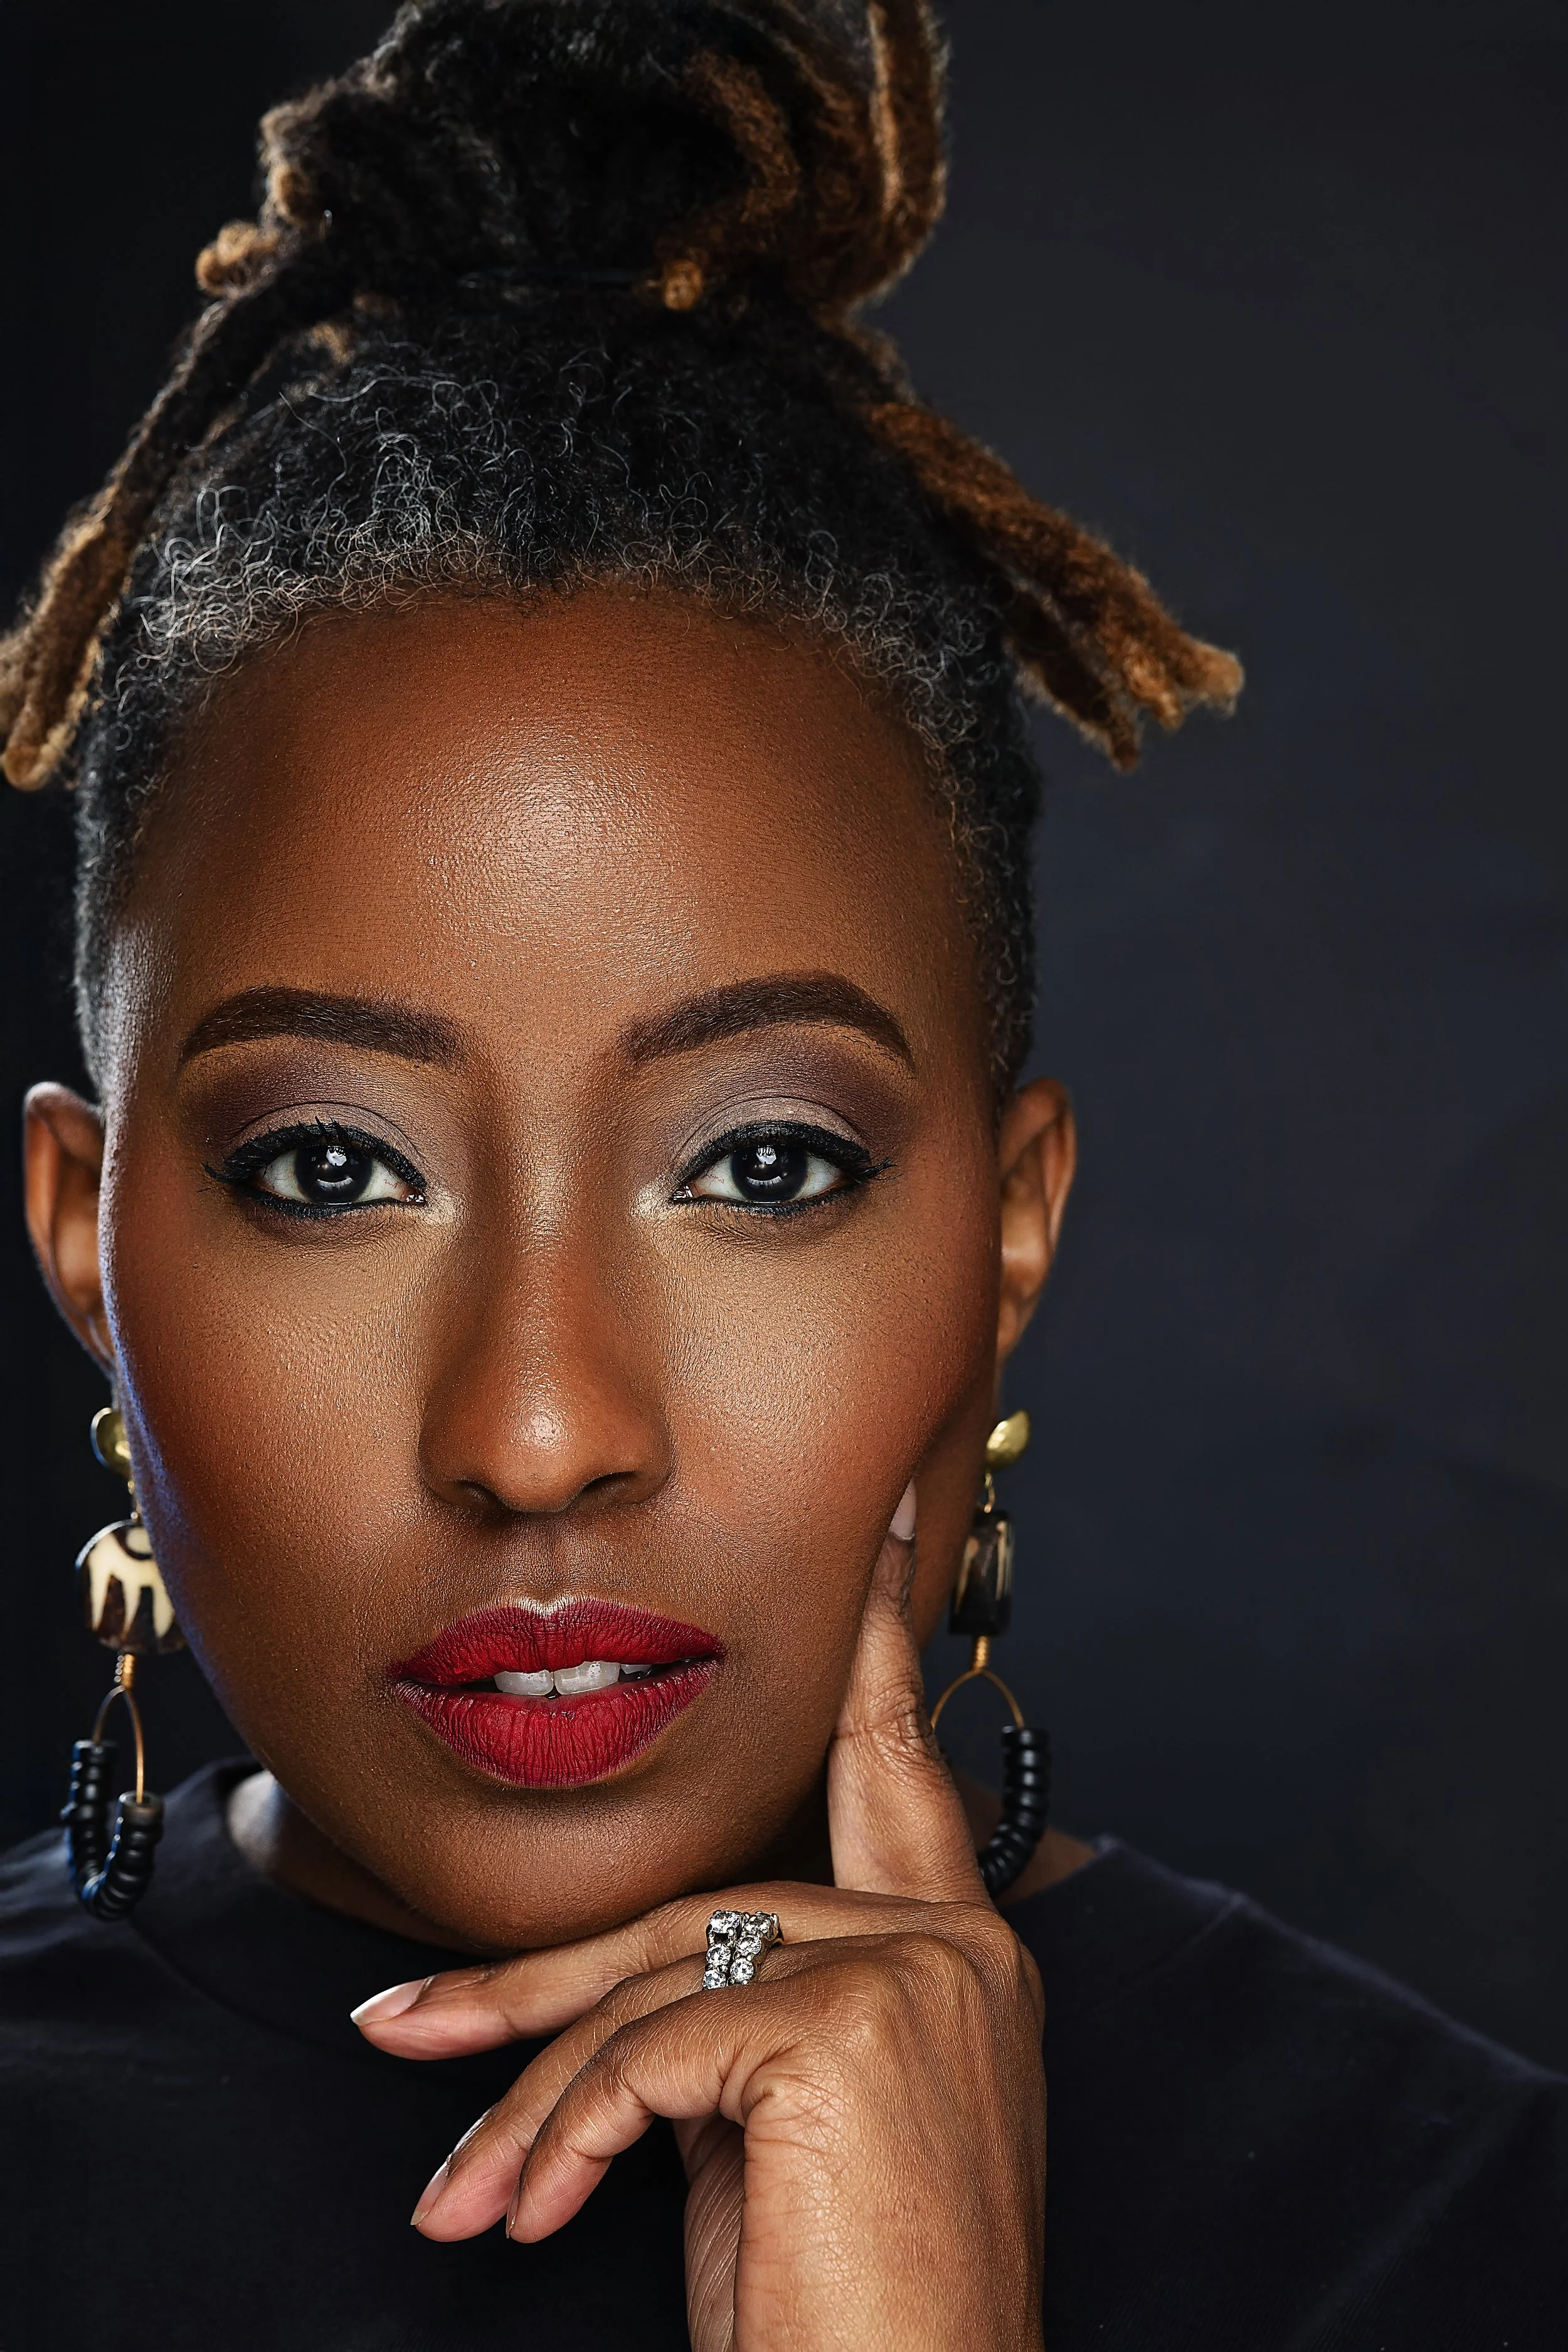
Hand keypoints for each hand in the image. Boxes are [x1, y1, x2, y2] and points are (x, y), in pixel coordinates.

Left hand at [355, 1494, 1047, 2351]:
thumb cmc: (848, 2314)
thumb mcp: (781, 2140)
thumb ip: (741, 2024)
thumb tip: (613, 2000)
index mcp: (962, 1959)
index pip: (895, 1779)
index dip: (874, 1652)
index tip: (871, 1539)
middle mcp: (958, 1948)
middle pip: (702, 1913)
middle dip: (539, 1987)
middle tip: (402, 2023)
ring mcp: (915, 1974)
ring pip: (659, 1983)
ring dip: (531, 2095)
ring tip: (463, 2195)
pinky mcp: (855, 2023)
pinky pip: (651, 2051)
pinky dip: (565, 2135)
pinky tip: (538, 2218)